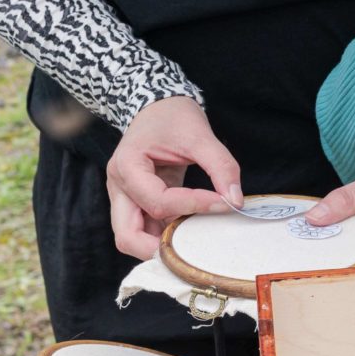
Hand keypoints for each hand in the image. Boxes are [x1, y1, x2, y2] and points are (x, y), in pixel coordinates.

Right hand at [105, 96, 241, 259]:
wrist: (157, 106)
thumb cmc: (172, 115)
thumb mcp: (199, 135)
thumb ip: (220, 166)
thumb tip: (235, 200)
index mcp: (127, 166)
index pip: (158, 202)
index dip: (193, 206)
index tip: (224, 204)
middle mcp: (119, 186)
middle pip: (127, 236)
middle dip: (159, 248)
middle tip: (195, 249)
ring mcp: (124, 197)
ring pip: (133, 238)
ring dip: (162, 244)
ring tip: (196, 239)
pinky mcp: (136, 202)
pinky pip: (146, 229)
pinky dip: (166, 234)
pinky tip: (192, 229)